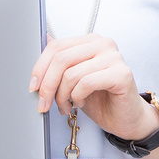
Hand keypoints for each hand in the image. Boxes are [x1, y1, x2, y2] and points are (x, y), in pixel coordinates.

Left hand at [30, 34, 158, 140]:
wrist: (125, 119)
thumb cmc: (101, 100)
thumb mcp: (73, 79)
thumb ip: (61, 61)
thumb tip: (44, 39)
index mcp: (91, 41)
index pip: (57, 46)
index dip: (39, 68)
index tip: (33, 87)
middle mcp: (104, 44)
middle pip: (61, 59)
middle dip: (47, 86)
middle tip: (43, 104)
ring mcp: (114, 57)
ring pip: (71, 73)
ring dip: (62, 96)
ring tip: (66, 107)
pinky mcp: (122, 74)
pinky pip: (86, 83)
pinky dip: (77, 97)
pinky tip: (80, 102)